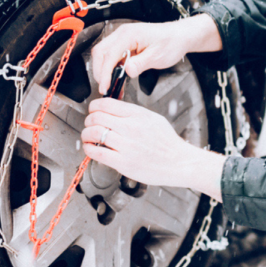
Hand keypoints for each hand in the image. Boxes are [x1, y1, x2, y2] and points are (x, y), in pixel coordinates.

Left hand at [81, 98, 224, 199]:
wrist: (180, 162)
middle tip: (89, 125)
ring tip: (88, 137)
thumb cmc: (168, 143)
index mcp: (139, 114)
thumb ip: (133, 113)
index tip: (93, 111)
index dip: (94, 107)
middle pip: (96, 117)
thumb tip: (112, 110)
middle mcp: (132, 128)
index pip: (106, 104)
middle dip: (88, 120)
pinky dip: (88, 149)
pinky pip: (97, 152)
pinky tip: (91, 148)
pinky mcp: (123, 163)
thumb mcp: (154, 119)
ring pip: (94, 133)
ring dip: (86, 134)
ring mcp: (127, 145)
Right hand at [91, 14, 221, 94]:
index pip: (109, 55)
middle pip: (100, 53)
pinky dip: (111, 68)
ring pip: (104, 54)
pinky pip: (112, 56)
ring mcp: (122, 38)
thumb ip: (141, 63)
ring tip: (111, 86)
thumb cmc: (171, 42)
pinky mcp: (125, 44)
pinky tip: (117, 79)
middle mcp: (122, 33)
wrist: (179, 36)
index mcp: (129, 34)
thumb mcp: (157, 56)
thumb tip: (126, 71)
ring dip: (104, 70)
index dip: (104, 73)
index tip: (104, 87)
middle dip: (100, 71)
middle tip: (105, 88)